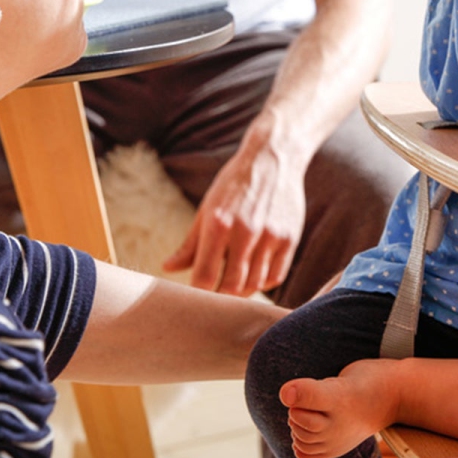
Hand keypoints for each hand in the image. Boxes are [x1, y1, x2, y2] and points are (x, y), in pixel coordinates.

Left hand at [164, 128, 306, 297]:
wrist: (273, 158)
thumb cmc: (234, 185)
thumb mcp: (208, 208)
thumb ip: (190, 243)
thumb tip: (167, 267)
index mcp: (218, 223)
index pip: (205, 276)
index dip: (198, 294)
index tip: (194, 297)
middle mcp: (245, 231)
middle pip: (232, 287)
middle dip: (220, 299)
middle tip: (213, 299)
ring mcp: (270, 236)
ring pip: (254, 284)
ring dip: (241, 292)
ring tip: (232, 286)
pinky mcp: (289, 238)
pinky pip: (275, 276)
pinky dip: (262, 282)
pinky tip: (253, 274)